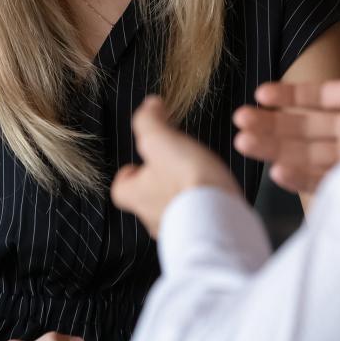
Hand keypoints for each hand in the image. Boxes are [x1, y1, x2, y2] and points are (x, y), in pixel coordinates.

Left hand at [111, 96, 240, 237]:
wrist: (219, 220)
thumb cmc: (185, 179)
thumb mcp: (160, 140)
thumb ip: (149, 121)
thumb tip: (149, 105)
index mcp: (136, 196)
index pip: (120, 188)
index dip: (129, 173)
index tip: (140, 161)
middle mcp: (151, 218)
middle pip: (146, 199)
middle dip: (159, 183)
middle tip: (174, 166)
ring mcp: (177, 230)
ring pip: (172, 211)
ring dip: (182, 196)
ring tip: (199, 179)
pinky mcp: (201, 235)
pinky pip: (196, 221)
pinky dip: (202, 209)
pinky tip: (215, 196)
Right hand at [234, 75, 339, 191]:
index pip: (318, 97)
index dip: (289, 96)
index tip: (261, 93)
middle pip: (305, 127)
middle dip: (270, 124)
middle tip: (239, 119)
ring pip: (308, 153)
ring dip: (275, 148)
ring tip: (242, 141)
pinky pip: (329, 181)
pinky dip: (303, 179)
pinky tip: (277, 171)